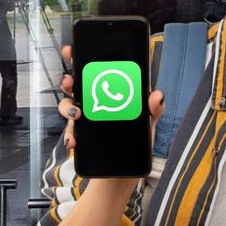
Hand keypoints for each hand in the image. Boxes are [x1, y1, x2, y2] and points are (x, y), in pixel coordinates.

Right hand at [58, 46, 164, 179]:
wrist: (124, 174)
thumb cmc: (138, 143)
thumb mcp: (148, 123)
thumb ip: (154, 109)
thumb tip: (158, 95)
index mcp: (112, 93)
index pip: (97, 70)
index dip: (81, 58)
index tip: (72, 50)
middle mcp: (96, 102)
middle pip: (77, 85)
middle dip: (68, 79)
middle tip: (70, 82)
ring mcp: (86, 119)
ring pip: (68, 105)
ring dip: (67, 107)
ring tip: (77, 116)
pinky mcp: (80, 136)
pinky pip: (69, 130)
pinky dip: (70, 135)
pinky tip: (74, 141)